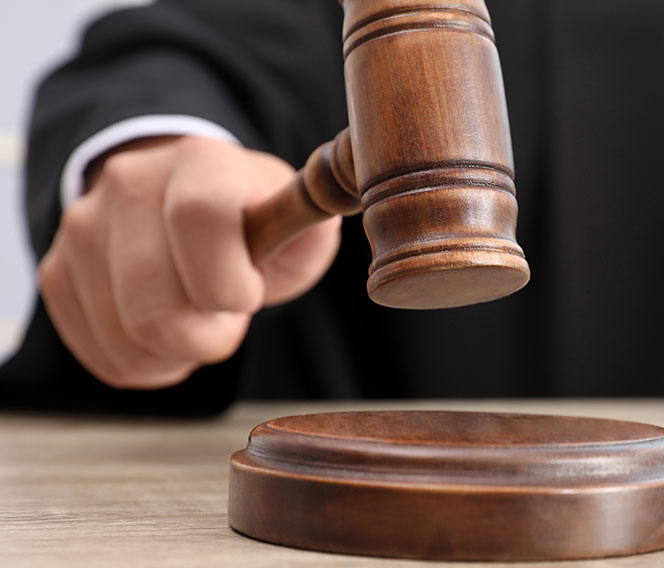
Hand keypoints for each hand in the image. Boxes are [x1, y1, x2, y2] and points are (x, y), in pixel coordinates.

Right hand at [38, 136, 341, 389]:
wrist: (181, 199)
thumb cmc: (253, 218)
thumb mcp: (297, 216)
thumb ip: (312, 224)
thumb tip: (344, 201)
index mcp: (200, 164)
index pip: (200, 218)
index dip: (228, 280)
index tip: (249, 295)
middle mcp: (129, 186)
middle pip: (154, 303)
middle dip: (206, 338)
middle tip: (227, 321)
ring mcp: (84, 229)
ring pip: (124, 337)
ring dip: (176, 355)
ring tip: (200, 326)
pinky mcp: (60, 272)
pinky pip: (100, 353)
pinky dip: (144, 365)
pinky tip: (166, 340)